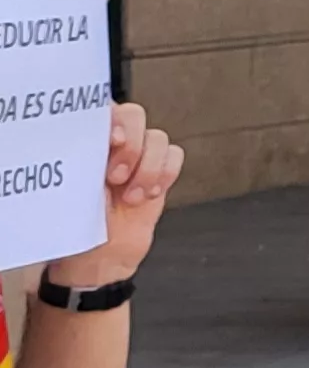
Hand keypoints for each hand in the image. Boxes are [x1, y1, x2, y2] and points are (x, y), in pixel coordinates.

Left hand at [46, 104, 179, 286]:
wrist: (103, 258)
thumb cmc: (80, 229)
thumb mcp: (74, 194)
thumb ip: (85, 165)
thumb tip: (90, 144)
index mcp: (86, 145)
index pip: (102, 109)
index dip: (112, 117)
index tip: (112, 139)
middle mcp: (113, 146)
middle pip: (135, 115)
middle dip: (131, 146)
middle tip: (117, 175)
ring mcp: (139, 158)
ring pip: (158, 138)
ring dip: (148, 168)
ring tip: (132, 195)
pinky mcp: (160, 172)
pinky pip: (175, 157)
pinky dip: (166, 174)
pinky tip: (150, 193)